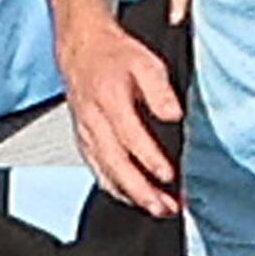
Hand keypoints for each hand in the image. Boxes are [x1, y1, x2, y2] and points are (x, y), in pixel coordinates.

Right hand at [58, 12, 186, 215]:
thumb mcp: (144, 61)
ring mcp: (86, 133)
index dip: (150, 160)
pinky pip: (96, 169)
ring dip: (130, 195)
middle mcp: (94, 121)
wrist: (80, 46)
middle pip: (115, 164)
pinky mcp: (84, 139)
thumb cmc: (113, 54)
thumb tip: (173, 115)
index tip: (169, 177)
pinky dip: (114, 188)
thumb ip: (159, 89)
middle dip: (140, 191)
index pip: (130, 137)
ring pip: (104, 172)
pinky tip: (131, 197)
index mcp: (109, 99)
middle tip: (164, 207)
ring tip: (156, 209)